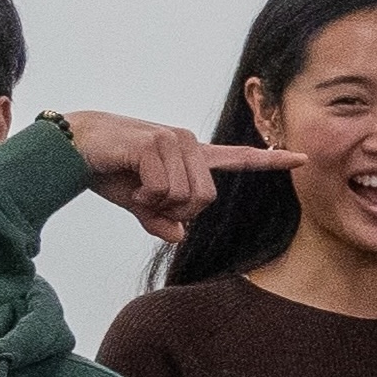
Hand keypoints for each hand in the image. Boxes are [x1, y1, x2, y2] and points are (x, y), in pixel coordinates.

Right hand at [61, 112, 301, 243]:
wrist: (74, 147)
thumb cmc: (109, 171)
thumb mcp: (140, 204)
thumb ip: (162, 220)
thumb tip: (180, 235)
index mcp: (192, 156)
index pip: (238, 158)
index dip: (271, 161)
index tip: (303, 158)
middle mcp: (189, 143)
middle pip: (206, 200)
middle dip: (176, 212)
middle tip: (148, 201)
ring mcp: (174, 140)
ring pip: (186, 198)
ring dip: (157, 205)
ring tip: (137, 188)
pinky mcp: (155, 142)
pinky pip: (164, 190)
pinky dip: (144, 198)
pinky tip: (130, 184)